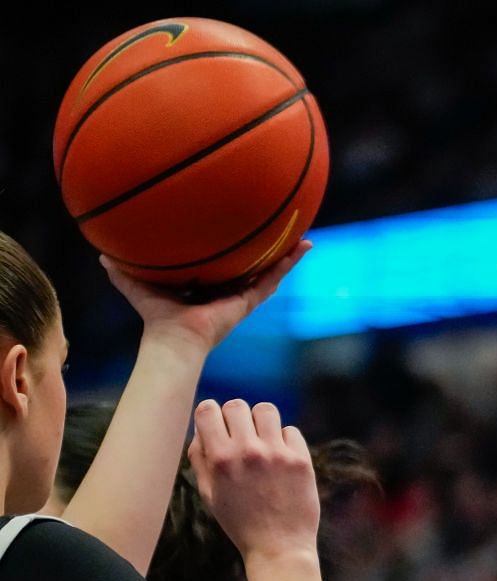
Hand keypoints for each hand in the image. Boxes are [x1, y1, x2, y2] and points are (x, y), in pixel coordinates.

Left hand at [104, 242, 309, 354]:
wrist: (174, 339)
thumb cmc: (155, 318)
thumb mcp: (137, 285)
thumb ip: (121, 271)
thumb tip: (101, 253)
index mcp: (206, 288)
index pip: (224, 267)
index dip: (233, 252)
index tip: (241, 234)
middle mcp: (228, 292)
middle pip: (251, 267)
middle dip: (265, 252)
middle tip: (278, 232)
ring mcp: (242, 297)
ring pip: (269, 272)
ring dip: (286, 256)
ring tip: (302, 238)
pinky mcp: (249, 301)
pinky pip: (272, 279)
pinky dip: (288, 263)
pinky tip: (301, 247)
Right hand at [188, 398, 319, 560]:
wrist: (278, 547)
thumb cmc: (240, 522)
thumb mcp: (208, 493)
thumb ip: (200, 458)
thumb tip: (202, 430)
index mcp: (220, 458)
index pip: (208, 410)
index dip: (210, 414)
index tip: (217, 425)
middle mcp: (248, 451)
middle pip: (237, 405)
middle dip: (235, 417)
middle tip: (241, 435)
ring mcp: (277, 454)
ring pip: (266, 410)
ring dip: (262, 421)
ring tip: (263, 440)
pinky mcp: (301, 460)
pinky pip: (291, 431)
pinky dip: (285, 440)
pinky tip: (282, 458)